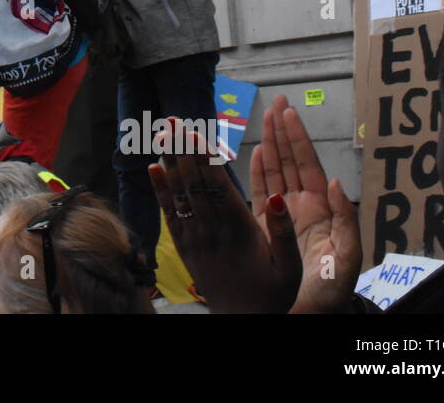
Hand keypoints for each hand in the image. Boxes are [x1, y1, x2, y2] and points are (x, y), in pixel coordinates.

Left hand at [148, 120, 301, 312]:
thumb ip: (283, 232)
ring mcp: (195, 238)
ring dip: (170, 161)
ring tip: (161, 132)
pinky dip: (160, 189)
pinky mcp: (185, 246)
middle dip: (183, 149)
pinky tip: (153, 167)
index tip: (195, 130)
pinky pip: (170, 213)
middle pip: (193, 182)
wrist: (245, 322)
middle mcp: (212, 230)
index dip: (204, 156)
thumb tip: (277, 197)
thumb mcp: (290, 267)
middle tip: (172, 119)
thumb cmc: (273, 293)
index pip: (216, 185)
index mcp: (239, 230)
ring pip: (179, 193)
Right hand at [251, 95, 361, 313]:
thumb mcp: (348, 257)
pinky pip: (259, 193)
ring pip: (274, 171)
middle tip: (276, 102)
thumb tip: (334, 182)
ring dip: (269, 144)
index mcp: (320, 210)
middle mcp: (301, 207)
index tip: (287, 112)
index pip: (307, 164)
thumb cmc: (331, 292)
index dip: (297, 138)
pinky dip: (256, 172)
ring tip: (264, 117)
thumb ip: (345, 218)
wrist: (305, 315)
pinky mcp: (266, 228)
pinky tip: (254, 154)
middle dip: (282, 131)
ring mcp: (282, 216)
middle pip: (289, 161)